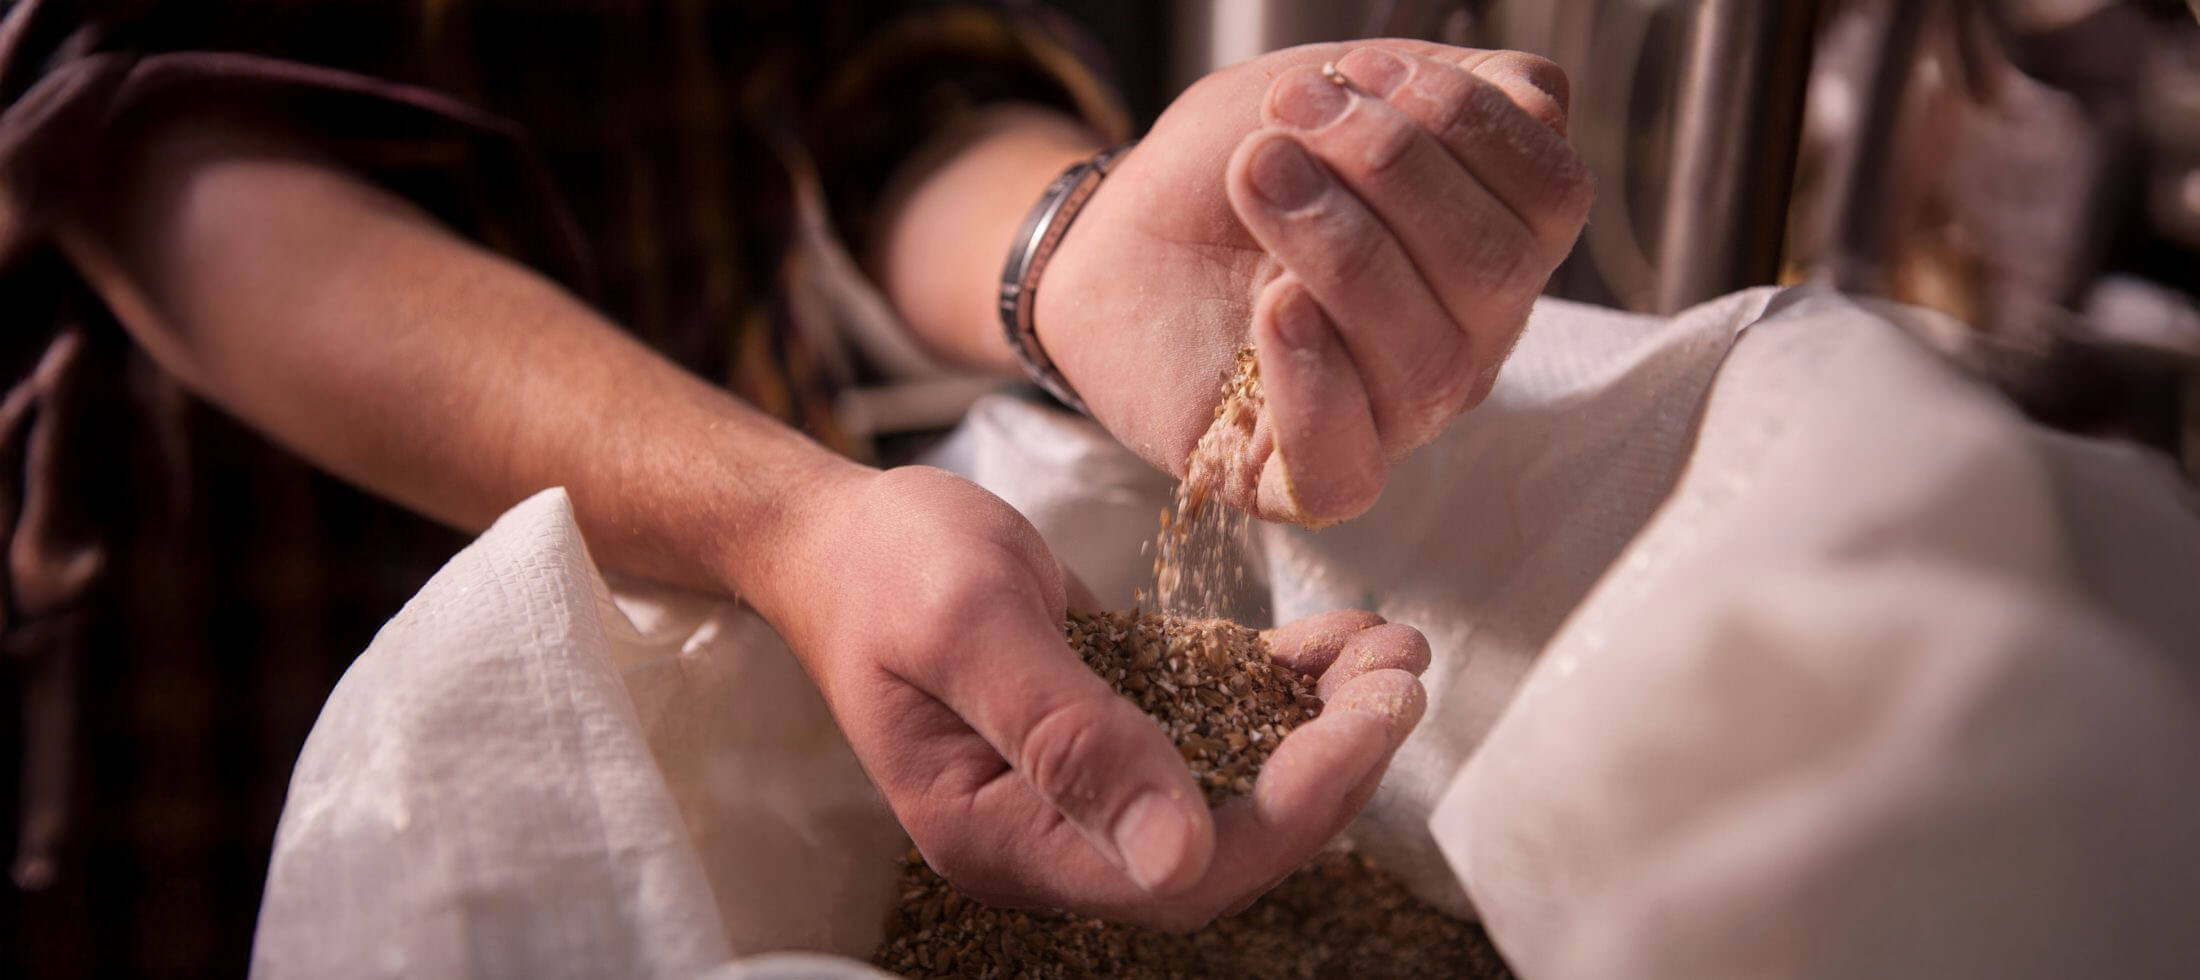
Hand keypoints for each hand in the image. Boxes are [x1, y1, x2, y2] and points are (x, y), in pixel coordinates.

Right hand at [760, 465, 1429, 929]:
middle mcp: (1051, 836)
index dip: (1291, 811)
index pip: (1177, 874)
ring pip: (1236, 794)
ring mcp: (1084, 791)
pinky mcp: (1114, 736)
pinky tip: (1336, 641)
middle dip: (1331, 769)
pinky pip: (1218, 737)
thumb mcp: (972, 625)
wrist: (841, 533)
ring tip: (1393, 648)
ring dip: (1325, 730)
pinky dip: (1284, 694)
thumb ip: (1068, 736)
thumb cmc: (886, 566)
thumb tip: (1176, 854)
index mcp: (1001, 838)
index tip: (1370, 717)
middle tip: (1402, 674)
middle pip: (1226, 847)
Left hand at [1036, 42, 1591, 525]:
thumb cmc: (1237, 168)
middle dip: (1391, 168)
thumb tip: (1519, 106)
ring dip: (1337, 248)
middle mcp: (1467, 339)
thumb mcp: (1335, 90)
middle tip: (1287, 118)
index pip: (1551, 193)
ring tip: (1256, 175)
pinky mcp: (1304, 479)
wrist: (1117, 233)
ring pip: (1426, 362)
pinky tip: (1271, 308)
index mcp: (1495, 241)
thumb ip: (1439, 89)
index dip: (1467, 119)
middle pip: (1496, 272)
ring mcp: (1395, 418)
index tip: (1355, 72)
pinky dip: (1314, 381)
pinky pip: (1348, 469)